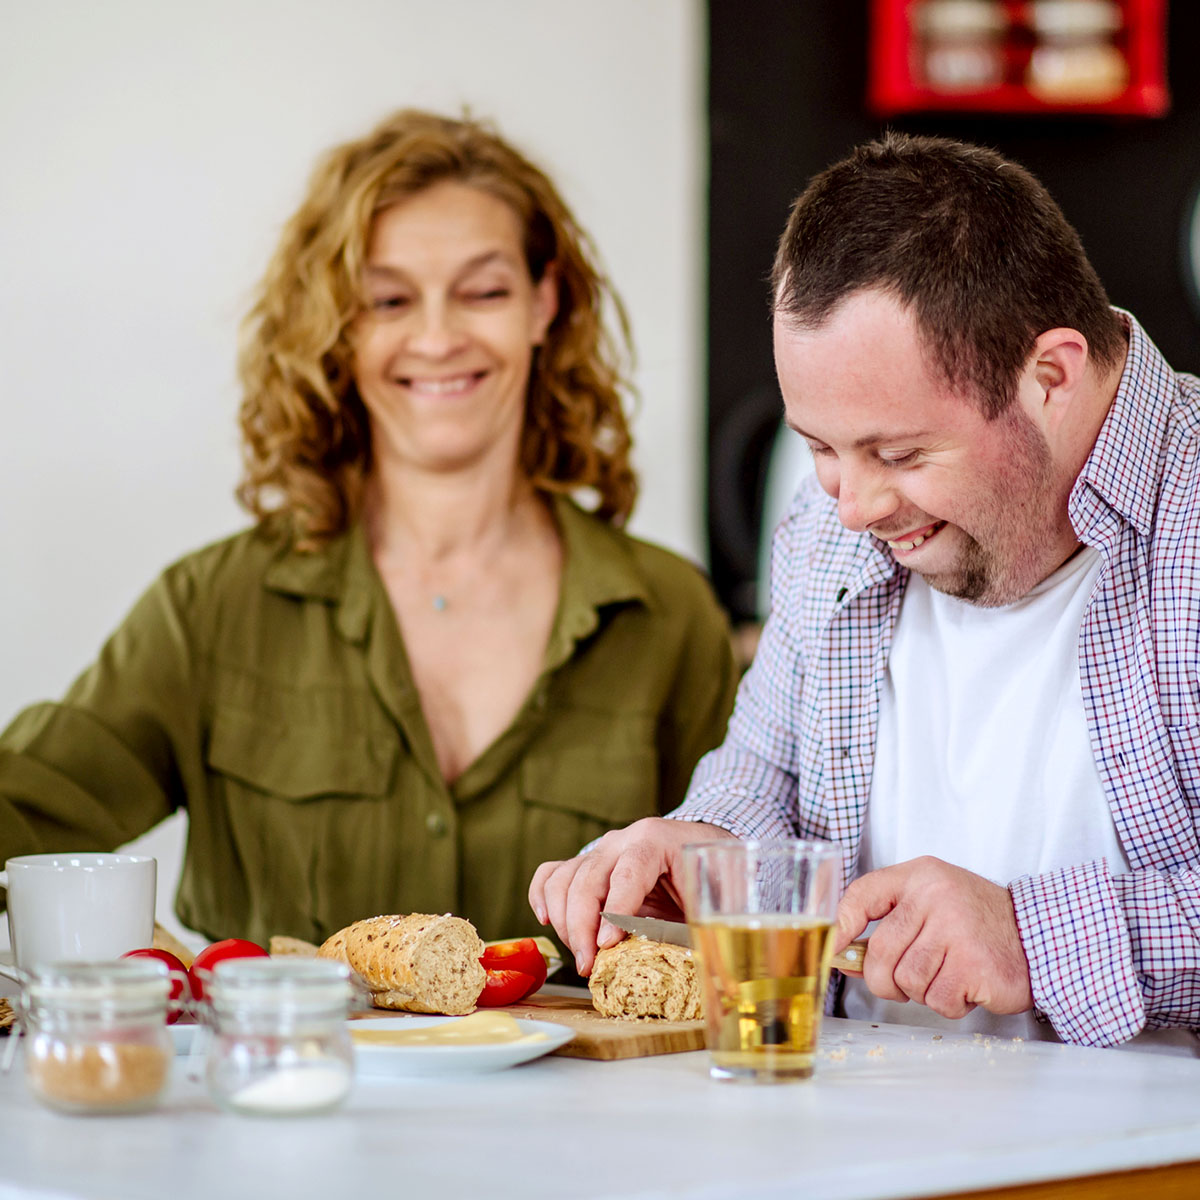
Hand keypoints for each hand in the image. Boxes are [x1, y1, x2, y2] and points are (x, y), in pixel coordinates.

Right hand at [528, 818, 734, 975]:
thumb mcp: (714, 897)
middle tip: (588, 965)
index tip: (607, 947)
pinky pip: (552, 874)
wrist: (704, 848)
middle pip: (587, 878)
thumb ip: (699, 923)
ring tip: (581, 955)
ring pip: (563, 879)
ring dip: (562, 921)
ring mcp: (600, 851)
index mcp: (655, 840)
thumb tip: (697, 969)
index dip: (615, 912)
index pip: (627, 873)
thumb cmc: (711, 876)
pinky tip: (546, 921)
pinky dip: (542, 896)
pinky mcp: (587, 864)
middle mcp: (621, 840)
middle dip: (582, 927)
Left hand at [835, 856, 1032, 1018]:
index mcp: (920, 876)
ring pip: (907, 981)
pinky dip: (948, 1003)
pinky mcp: (975, 966)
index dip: (842, 926)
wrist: (1037, 934)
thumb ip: (888, 922)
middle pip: (880, 953)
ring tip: (946, 974)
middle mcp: (936, 897)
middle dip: (884, 980)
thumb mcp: (930, 900)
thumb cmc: (975, 921)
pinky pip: (937, 1000)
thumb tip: (843, 956)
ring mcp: (957, 930)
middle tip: (904, 981)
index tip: (836, 949)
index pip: (863, 895)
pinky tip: (965, 985)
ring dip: (922, 991)